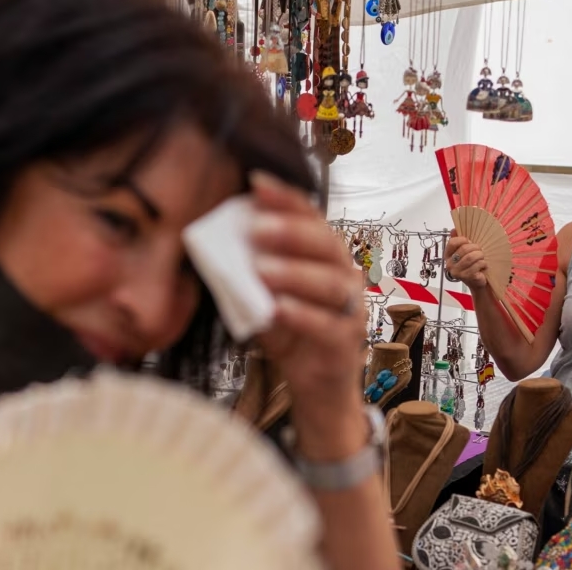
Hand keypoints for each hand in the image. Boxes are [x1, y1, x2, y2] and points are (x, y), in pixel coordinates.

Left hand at [250, 172, 367, 460]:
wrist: (317, 388)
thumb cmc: (292, 334)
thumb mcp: (266, 297)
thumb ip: (251, 273)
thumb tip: (221, 242)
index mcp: (325, 256)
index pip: (311, 217)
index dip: (287, 198)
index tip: (256, 183)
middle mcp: (345, 276)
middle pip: (326, 245)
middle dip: (292, 233)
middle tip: (257, 227)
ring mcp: (351, 309)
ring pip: (331, 284)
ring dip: (295, 273)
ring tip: (261, 270)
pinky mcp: (346, 343)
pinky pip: (328, 325)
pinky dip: (302, 315)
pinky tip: (276, 309)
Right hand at [444, 230, 487, 290]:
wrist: (477, 282)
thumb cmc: (471, 265)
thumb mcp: (464, 252)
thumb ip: (458, 241)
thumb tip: (453, 230)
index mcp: (447, 255)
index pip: (452, 242)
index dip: (463, 239)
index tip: (469, 241)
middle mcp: (450, 264)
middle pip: (464, 249)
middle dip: (475, 248)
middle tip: (480, 251)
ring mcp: (457, 272)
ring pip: (471, 257)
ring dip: (480, 256)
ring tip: (482, 258)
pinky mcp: (466, 277)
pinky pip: (477, 265)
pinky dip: (483, 263)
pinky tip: (483, 265)